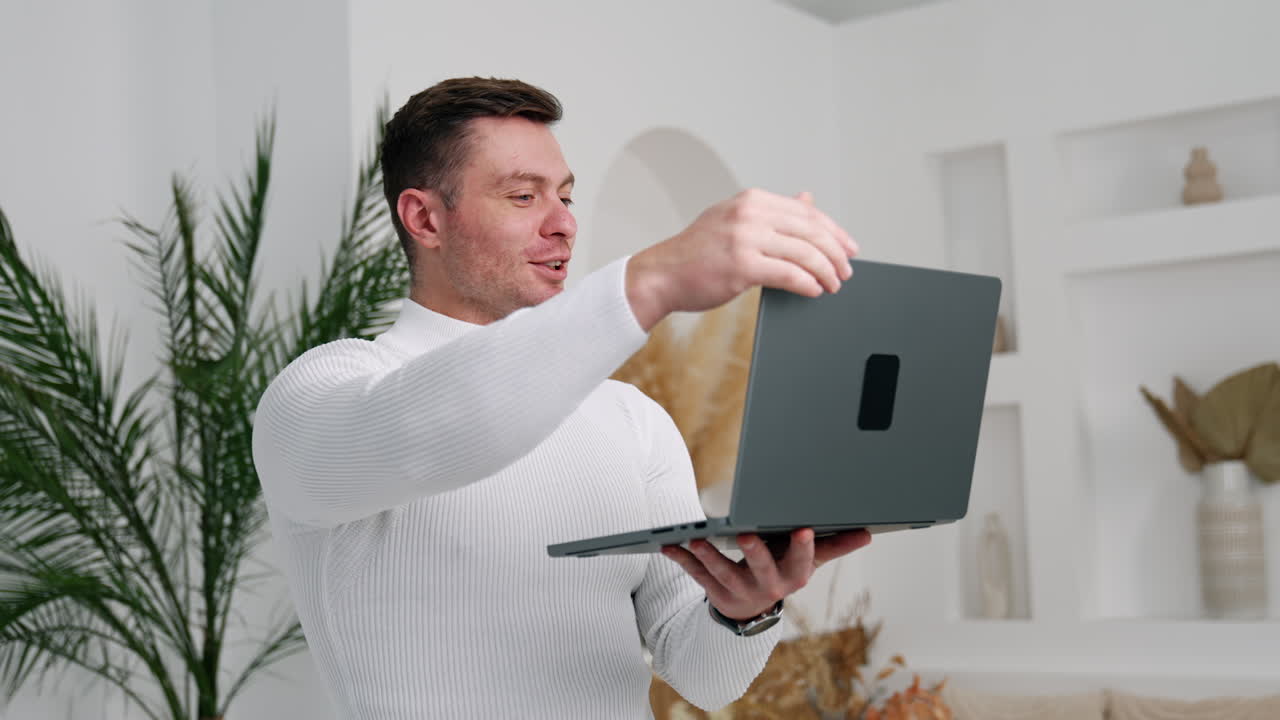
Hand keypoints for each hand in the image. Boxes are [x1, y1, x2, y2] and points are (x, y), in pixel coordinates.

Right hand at [625, 189, 857, 330]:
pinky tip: (814, 290)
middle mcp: (749, 213)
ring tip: (833, 284)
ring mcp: (744, 238)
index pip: (807, 212)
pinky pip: (788, 274)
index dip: (834, 231)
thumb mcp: (735, 219)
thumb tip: (807, 199)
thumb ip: (772, 211)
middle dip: (835, 253)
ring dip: (826, 271)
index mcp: (752, 199)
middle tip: (846, 271)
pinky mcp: (741, 266)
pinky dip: (807, 283)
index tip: (848, 247)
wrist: (661, 274)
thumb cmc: (698, 252)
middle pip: (810, 231)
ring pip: (804, 253)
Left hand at [660, 528, 871, 620]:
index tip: (803, 528)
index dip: (802, 547)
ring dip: (709, 556)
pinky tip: (668, 544)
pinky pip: (696, 575)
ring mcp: (739, 592)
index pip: (802, 561)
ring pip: (723, 573)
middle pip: (762, 569)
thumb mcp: (808, 560)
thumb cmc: (783, 571)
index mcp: (794, 575)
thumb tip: (868, 532)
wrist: (753, 611)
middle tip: (747, 534)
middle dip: (755, 552)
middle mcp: (768, 586)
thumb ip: (834, 545)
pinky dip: (681, 559)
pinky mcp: (715, 593)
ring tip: (696, 539)